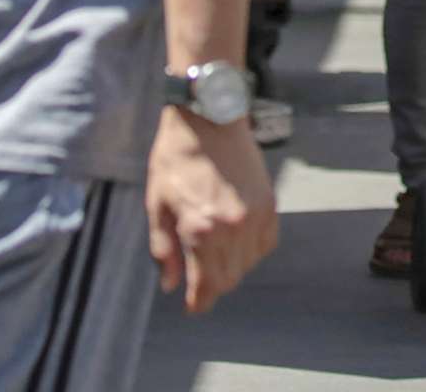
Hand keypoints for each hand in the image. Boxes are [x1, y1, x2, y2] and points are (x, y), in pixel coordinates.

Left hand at [148, 108, 278, 313]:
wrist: (210, 119)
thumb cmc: (175, 159)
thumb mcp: (156, 205)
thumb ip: (163, 249)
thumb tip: (169, 284)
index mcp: (200, 230)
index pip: (206, 285)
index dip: (199, 303)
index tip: (192, 307)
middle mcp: (233, 228)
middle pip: (229, 279)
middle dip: (213, 286)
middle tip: (198, 281)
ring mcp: (255, 215)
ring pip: (249, 263)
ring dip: (233, 268)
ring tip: (215, 257)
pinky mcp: (269, 203)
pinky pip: (266, 242)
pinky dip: (253, 250)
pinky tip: (237, 241)